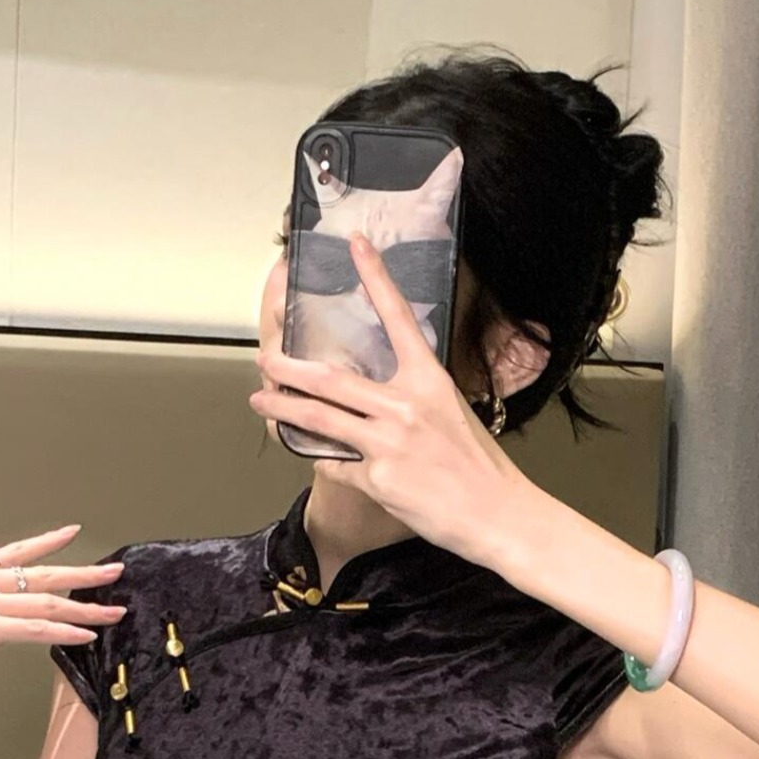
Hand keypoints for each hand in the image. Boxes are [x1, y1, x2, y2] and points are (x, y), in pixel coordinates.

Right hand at [0, 525, 124, 698]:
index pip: (15, 552)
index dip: (46, 542)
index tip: (71, 531)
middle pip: (44, 575)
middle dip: (84, 574)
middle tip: (115, 572)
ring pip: (48, 603)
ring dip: (86, 609)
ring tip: (115, 612)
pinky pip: (36, 630)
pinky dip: (64, 633)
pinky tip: (86, 637)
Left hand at [250, 241, 533, 567]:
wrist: (497, 513)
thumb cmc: (479, 467)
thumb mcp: (452, 413)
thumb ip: (414, 398)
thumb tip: (378, 397)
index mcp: (429, 380)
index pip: (398, 317)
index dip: (376, 277)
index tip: (357, 245)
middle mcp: (405, 405)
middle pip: (330, 378)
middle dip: (288, 367)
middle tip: (264, 359)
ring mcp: (388, 443)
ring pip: (319, 419)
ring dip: (283, 408)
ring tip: (261, 400)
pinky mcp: (378, 480)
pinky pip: (336, 466)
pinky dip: (324, 462)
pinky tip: (319, 459)